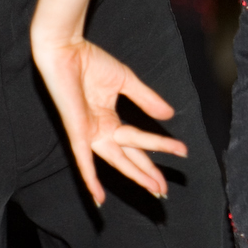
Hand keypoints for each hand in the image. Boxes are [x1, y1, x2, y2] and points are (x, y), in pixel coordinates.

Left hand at [30, 30, 186, 205]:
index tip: (182, 153)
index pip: (138, 141)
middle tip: (165, 190)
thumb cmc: (89, 61)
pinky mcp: (77, 132)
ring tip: (155, 189)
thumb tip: (169, 114)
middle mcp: (100, 130)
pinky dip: (91, 179)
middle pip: (129, 157)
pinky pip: (84, 160)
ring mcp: (89, 133)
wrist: (66, 49)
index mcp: (109, 118)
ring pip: (117, 160)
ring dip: (136, 175)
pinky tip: (99, 198)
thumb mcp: (125, 81)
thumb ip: (146, 100)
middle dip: (148, 173)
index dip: (159, 148)